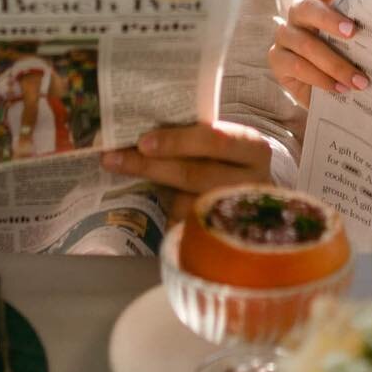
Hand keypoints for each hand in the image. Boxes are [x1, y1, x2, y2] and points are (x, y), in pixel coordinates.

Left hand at [101, 122, 271, 224]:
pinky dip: (170, 217)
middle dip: (152, 166)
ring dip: (157, 193)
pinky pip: (189, 228)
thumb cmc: (231, 161)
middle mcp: (252, 180)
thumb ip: (195, 137)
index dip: (177, 141)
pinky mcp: (225, 236)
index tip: (143, 142)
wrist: (255, 196)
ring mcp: (239, 212)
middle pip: (195, 174)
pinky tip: (155, 210)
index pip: (214, 140)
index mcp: (252, 147)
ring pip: (189, 204)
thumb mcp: (223, 144)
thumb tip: (139, 135)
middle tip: (115, 159)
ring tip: (126, 177)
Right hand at [268, 0, 363, 108]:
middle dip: (331, 20)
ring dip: (336, 64)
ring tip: (360, 81)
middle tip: (353, 32)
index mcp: (320, 1)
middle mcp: (299, 14)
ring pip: (307, 45)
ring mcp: (285, 36)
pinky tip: (340, 89)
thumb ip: (366, 31)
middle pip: (310, 8)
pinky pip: (298, 66)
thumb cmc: (343, 58)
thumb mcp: (355, 43)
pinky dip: (322, 79)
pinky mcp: (277, 59)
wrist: (321, 93)